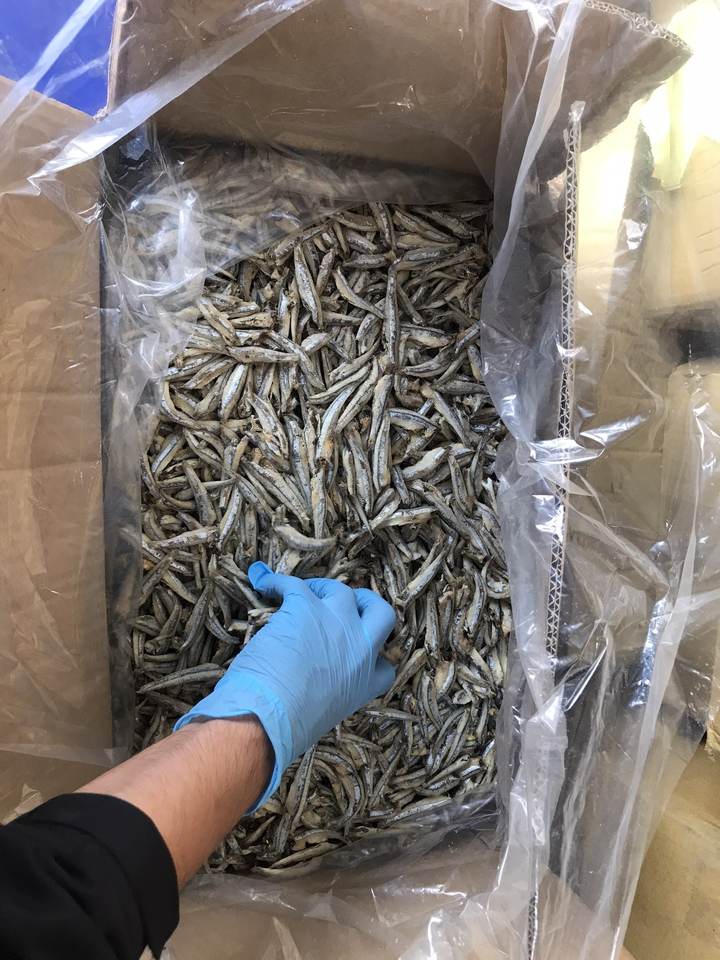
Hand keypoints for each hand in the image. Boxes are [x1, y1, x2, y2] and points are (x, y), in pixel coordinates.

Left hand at [175, 563, 395, 807]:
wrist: (268, 716)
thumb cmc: (288, 727)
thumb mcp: (325, 714)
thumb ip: (328, 694)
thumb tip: (308, 687)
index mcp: (366, 683)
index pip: (386, 665)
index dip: (375, 655)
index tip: (359, 652)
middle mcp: (360, 648)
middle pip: (382, 612)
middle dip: (366, 603)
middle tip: (348, 603)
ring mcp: (337, 623)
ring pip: (341, 590)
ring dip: (322, 588)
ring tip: (304, 592)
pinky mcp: (307, 607)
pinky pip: (293, 584)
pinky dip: (275, 581)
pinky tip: (263, 580)